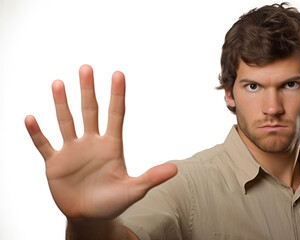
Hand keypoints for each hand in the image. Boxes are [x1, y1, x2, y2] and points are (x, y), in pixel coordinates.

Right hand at [25, 65, 176, 219]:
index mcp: (111, 146)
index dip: (117, 95)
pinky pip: (44, 145)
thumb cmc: (113, 202)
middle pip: (90, 111)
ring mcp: (72, 152)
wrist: (90, 216)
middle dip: (88, 90)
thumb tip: (176, 169)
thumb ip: (151, 178)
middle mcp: (91, 143)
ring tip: (59, 83)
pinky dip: (37, 134)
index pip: (115, 114)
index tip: (118, 74)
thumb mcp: (133, 190)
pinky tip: (31, 118)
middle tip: (86, 68)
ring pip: (66, 122)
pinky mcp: (55, 163)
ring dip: (62, 104)